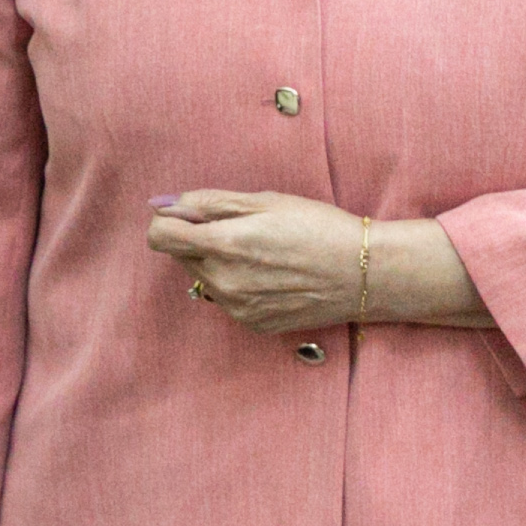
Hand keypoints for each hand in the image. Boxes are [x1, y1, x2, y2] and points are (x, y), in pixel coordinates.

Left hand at [148, 191, 375, 333]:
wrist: (365, 273)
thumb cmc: (320, 228)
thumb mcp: (267, 201)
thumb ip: (209, 202)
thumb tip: (163, 205)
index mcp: (224, 245)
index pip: (160, 236)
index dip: (172, 219)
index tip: (194, 214)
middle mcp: (223, 282)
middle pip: (182, 256)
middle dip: (201, 240)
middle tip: (246, 230)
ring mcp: (237, 308)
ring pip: (204, 278)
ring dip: (220, 262)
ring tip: (264, 254)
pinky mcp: (252, 324)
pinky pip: (227, 300)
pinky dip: (240, 285)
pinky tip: (273, 277)